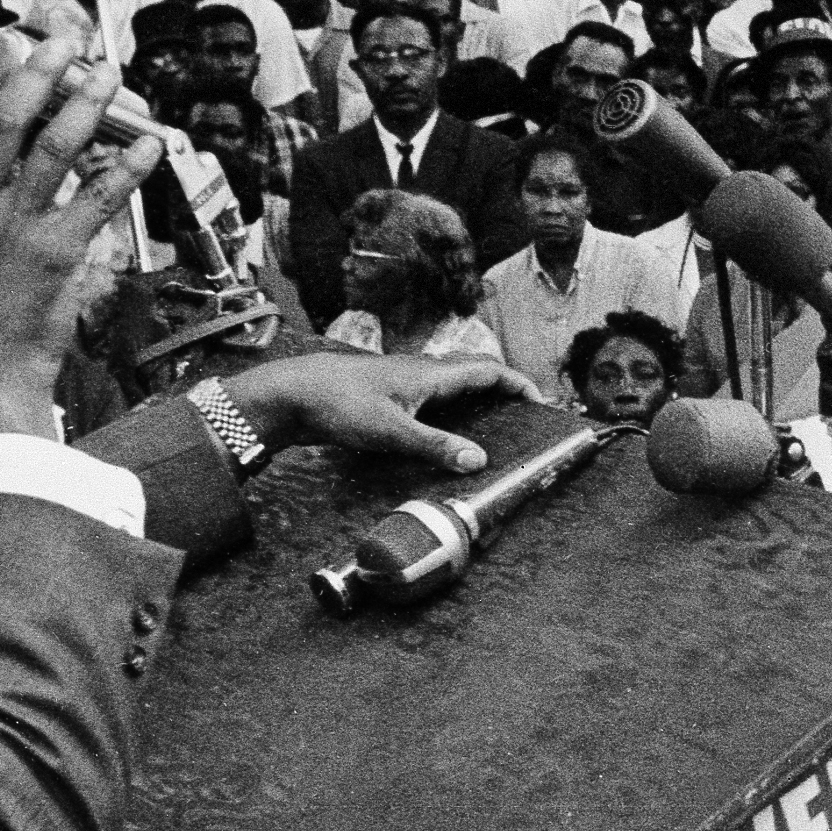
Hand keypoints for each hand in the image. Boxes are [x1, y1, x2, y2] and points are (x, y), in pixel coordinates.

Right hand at [0, 32, 162, 442]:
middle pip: (3, 120)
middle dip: (34, 73)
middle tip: (62, 43)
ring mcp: (12, 228)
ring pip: (53, 147)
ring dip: (84, 104)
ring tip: (108, 75)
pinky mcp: (56, 253)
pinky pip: (97, 197)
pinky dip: (125, 167)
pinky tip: (148, 146)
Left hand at [219, 352, 542, 473]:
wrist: (290, 394)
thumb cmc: (337, 403)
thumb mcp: (391, 431)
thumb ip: (435, 446)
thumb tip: (479, 459)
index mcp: (430, 374)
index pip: (488, 370)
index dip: (519, 383)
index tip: (541, 402)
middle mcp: (421, 373)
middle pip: (474, 376)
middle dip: (503, 392)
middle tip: (524, 416)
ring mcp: (403, 384)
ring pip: (451, 388)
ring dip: (476, 403)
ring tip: (494, 429)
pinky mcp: (386, 397)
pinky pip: (430, 401)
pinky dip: (449, 414)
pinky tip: (444, 436)